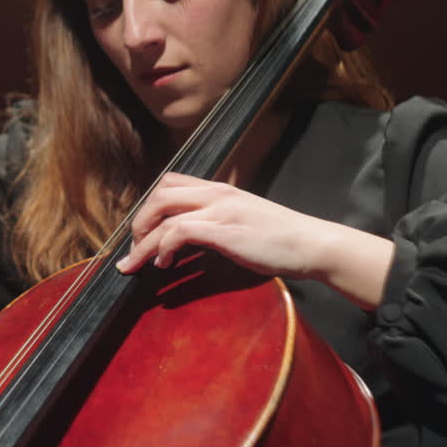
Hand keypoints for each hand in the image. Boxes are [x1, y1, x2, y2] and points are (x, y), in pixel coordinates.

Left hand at [114, 173, 392, 308]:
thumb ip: (218, 220)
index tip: (143, 230)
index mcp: (220, 189)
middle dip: (140, 221)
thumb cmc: (281, 238)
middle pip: (159, 193)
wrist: (312, 244)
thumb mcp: (244, 219)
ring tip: (136, 262)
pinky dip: (162, 248)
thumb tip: (192, 237)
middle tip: (134, 247)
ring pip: (163, 215)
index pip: (171, 182)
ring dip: (143, 242)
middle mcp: (216, 193)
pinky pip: (178, 232)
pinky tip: (164, 264)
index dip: (150, 205)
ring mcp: (219, 209)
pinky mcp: (223, 230)